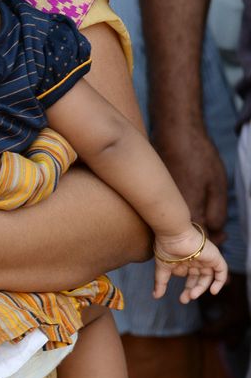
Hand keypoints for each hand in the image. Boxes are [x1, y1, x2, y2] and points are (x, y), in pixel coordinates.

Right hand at [153, 120, 227, 241]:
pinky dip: (177, 212)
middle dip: (200, 237)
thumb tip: (215, 230)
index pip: (198, 240)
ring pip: (172, 222)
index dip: (212, 244)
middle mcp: (168, 209)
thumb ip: (216, 212)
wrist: (174, 132)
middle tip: (217, 233)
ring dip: (188, 225)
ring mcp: (158, 199)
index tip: (222, 241)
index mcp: (187, 211)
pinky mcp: (154, 191)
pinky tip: (188, 205)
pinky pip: (165, 209)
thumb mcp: (217, 185)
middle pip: (183, 234)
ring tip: (205, 220)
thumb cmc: (199, 156)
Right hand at [153, 222, 228, 303]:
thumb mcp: (162, 267)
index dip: (187, 290)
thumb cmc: (165, 246)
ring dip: (201, 288)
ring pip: (208, 277)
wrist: (173, 233)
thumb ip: (160, 282)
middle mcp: (197, 260)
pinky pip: (222, 271)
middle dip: (193, 290)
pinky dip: (219, 281)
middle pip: (199, 280)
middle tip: (184, 300)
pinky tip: (213, 291)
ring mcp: (206, 258)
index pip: (190, 279)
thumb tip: (155, 296)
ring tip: (192, 295)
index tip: (182, 299)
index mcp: (186, 261)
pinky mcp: (214, 256)